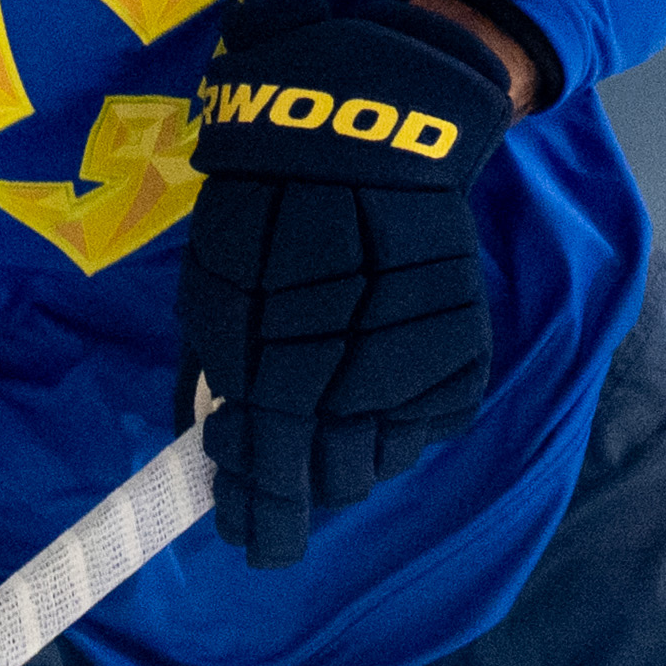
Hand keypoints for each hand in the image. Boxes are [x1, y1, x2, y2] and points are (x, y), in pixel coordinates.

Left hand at [175, 0, 521, 568]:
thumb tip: (204, 445)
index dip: (256, 513)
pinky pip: (427, 428)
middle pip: (329, 482)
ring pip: (380, 463)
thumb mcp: (213, 285)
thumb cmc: (268, 204)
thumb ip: (210, 374)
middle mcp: (352, 375)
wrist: (365, 130)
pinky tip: (375, 389)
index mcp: (277, 363)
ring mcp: (415, 367)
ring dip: (348, 457)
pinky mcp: (461, 353)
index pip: (268, 472)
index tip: (246, 535)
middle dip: (298, 488)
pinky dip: (398, 425)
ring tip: (328, 416)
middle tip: (279, 469)